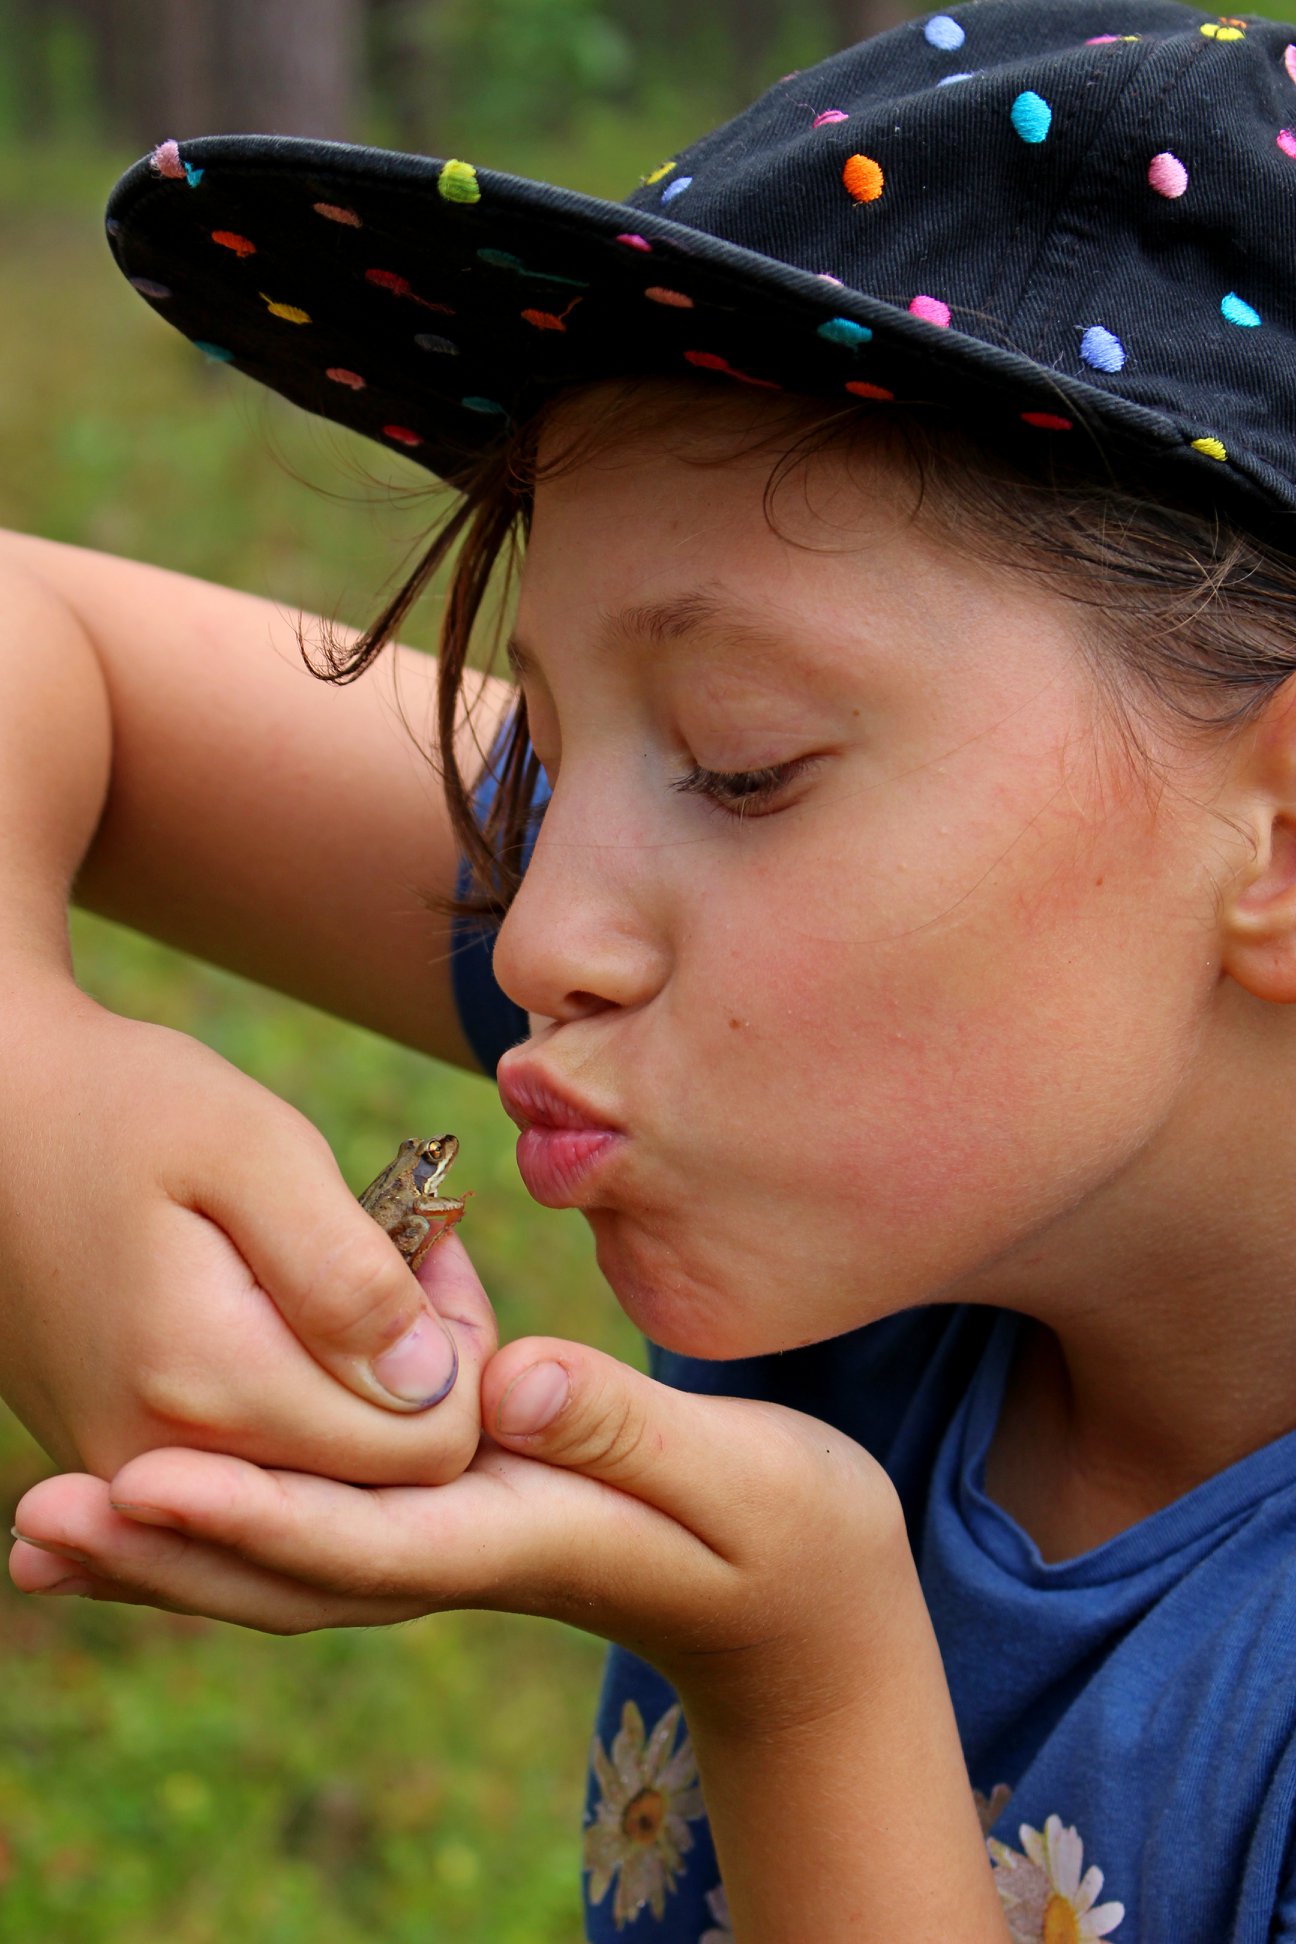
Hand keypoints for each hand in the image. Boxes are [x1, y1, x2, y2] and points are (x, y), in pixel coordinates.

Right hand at [0, 987, 495, 1484]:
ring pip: (325, 1490)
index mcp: (210, 1387)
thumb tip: (430, 1383)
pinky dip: (303, 1411)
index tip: (434, 1258)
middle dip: (425, 1383)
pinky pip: (260, 1480)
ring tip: (348, 1280)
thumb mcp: (252, 1150)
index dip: (465, 1359)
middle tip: (407, 1259)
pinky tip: (293, 1317)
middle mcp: (166, 1468)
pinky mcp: (122, 1465)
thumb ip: (346, 1274)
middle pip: (383, 1487)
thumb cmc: (125, 1108)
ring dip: (364, 1398)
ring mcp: (135, 1477)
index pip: (427, 1453)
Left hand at [9, 1332, 906, 1731]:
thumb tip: (503, 1387)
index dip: (249, 1511)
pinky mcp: (452, 1529)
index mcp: (518, 1537)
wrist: (802, 1613)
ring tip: (42, 1537)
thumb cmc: (786, 1535)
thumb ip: (622, 1429)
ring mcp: (448, 1552)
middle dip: (160, 1552)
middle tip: (37, 1523)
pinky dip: (221, 1534)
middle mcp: (460, 1557)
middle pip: (285, 1573)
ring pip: (279, 1569)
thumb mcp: (734, 1475)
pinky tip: (153, 1508)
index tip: (143, 1476)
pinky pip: (312, 1540)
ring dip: (161, 1558)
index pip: (360, 1538)